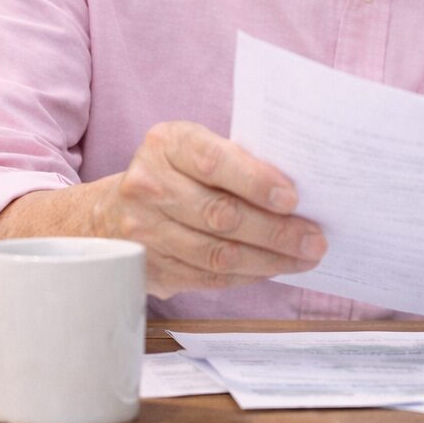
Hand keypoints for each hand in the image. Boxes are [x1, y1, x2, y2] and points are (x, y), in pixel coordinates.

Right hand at [91, 121, 326, 297]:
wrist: (108, 212)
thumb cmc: (175, 173)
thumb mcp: (196, 148)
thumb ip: (236, 160)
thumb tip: (297, 187)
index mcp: (166, 145)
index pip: (214, 161)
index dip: (256, 181)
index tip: (293, 199)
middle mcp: (148, 186)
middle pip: (220, 214)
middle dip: (276, 231)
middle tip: (315, 240)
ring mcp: (143, 231)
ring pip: (216, 253)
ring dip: (268, 260)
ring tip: (304, 258)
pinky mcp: (148, 268)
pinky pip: (206, 277)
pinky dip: (246, 275)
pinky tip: (273, 269)